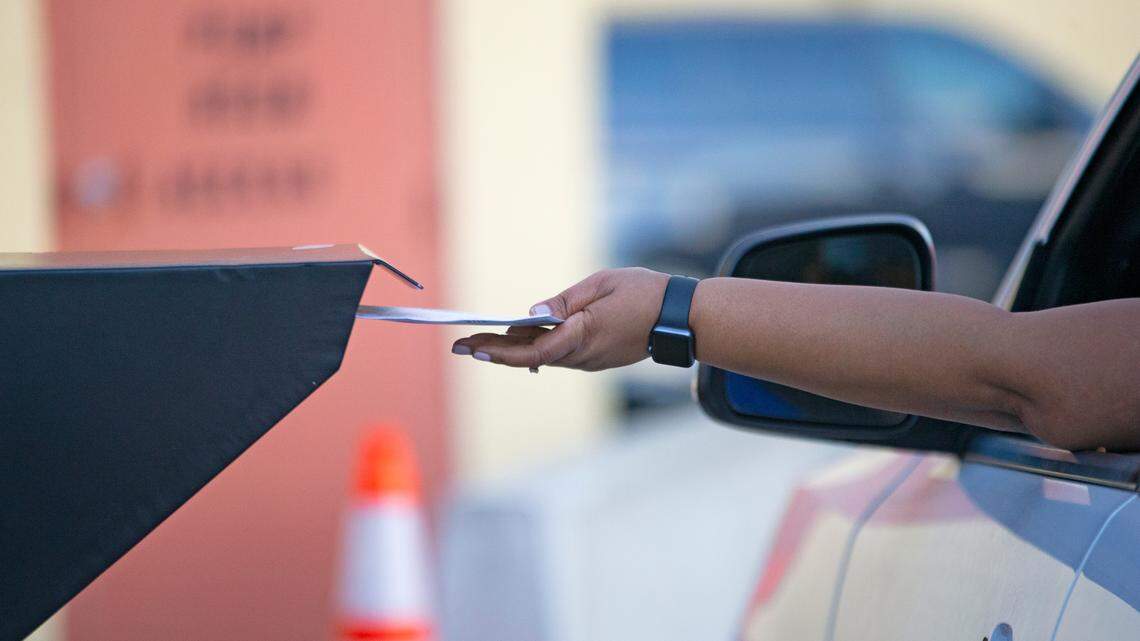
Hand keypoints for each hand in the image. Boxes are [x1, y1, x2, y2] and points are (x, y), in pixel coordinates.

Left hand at [452, 268, 668, 370]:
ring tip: (481, 340)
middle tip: (460, 346)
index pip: (532, 351)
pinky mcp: (595, 358)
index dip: (500, 351)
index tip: (472, 346)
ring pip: (543, 357)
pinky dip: (536, 348)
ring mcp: (589, 361)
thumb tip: (531, 314)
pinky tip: (519, 341)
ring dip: (513, 350)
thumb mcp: (600, 285)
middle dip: (495, 351)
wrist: (682, 317)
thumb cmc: (644, 293)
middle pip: (530, 357)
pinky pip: (559, 355)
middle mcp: (582, 356)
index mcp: (582, 335)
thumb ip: (564, 301)